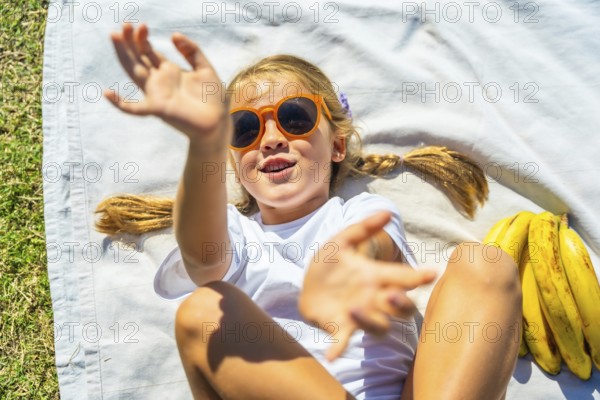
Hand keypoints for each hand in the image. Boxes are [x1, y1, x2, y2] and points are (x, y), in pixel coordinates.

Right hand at [104, 23, 227, 140]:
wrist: (218, 122)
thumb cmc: (211, 98)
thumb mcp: (204, 68)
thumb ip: (191, 51)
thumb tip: (173, 35)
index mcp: (169, 71)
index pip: (148, 51)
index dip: (142, 38)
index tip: (141, 25)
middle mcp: (159, 81)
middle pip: (138, 58)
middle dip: (130, 41)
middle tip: (124, 24)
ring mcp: (156, 94)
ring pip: (134, 72)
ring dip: (123, 55)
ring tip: (115, 36)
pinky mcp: (157, 108)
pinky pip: (134, 108)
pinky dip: (120, 103)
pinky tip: (108, 93)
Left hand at [298, 212, 435, 360]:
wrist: (306, 283)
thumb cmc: (331, 263)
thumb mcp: (341, 241)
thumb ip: (363, 228)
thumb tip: (387, 211)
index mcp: (377, 276)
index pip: (404, 278)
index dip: (419, 276)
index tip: (432, 273)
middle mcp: (373, 298)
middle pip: (401, 309)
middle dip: (401, 304)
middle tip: (392, 294)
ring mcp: (358, 315)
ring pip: (379, 327)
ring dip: (370, 320)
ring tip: (353, 308)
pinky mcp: (340, 327)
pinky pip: (343, 341)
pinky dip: (338, 349)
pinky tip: (331, 355)